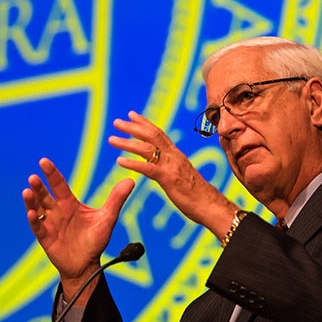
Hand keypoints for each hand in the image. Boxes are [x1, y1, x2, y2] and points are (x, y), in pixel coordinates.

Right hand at [23, 158, 134, 300]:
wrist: (87, 265)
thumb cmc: (95, 241)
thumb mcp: (107, 218)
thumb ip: (116, 199)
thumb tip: (131, 180)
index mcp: (69, 204)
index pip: (58, 185)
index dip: (51, 173)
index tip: (43, 161)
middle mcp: (57, 211)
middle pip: (45, 195)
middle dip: (38, 186)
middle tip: (34, 177)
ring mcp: (50, 224)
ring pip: (37, 209)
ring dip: (31, 201)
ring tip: (27, 191)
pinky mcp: (46, 238)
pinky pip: (38, 227)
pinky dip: (34, 220)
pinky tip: (32, 213)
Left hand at [109, 111, 233, 238]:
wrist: (210, 206)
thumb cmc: (196, 195)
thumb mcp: (181, 175)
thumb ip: (169, 168)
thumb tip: (158, 166)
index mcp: (176, 155)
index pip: (159, 133)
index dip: (144, 123)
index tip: (131, 114)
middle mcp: (174, 156)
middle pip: (151, 135)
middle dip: (133, 127)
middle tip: (116, 122)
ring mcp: (171, 166)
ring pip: (146, 149)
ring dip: (127, 143)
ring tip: (111, 139)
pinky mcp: (169, 179)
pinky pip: (148, 168)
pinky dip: (132, 163)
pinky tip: (119, 161)